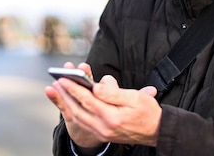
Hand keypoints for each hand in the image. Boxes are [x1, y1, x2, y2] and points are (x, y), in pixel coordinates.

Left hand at [45, 62, 161, 147]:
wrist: (157, 131)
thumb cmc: (148, 112)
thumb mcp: (135, 97)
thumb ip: (114, 93)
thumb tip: (96, 86)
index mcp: (112, 117)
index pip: (88, 100)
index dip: (74, 89)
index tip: (63, 79)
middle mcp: (104, 128)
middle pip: (79, 110)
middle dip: (66, 95)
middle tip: (56, 82)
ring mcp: (102, 133)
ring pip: (78, 118)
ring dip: (67, 104)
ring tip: (59, 90)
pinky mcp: (102, 135)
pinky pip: (83, 123)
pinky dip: (74, 113)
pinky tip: (69, 104)